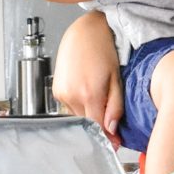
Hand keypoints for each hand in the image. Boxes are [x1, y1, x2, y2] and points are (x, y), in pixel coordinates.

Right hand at [51, 13, 122, 139]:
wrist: (85, 31)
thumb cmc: (104, 48)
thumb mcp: (117, 78)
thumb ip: (115, 106)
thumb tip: (112, 129)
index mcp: (89, 93)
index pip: (97, 127)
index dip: (108, 137)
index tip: (115, 142)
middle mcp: (71, 95)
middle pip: (87, 123)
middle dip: (99, 124)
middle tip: (111, 119)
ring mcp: (61, 93)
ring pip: (78, 116)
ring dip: (89, 113)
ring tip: (98, 96)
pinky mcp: (56, 90)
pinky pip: (69, 107)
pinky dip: (80, 105)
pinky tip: (87, 91)